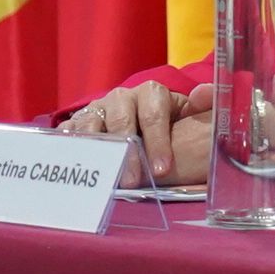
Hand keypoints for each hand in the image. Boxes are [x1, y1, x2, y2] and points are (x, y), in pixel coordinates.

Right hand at [64, 80, 214, 184]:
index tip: (162, 169)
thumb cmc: (169, 119)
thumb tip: (204, 93)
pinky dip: (70, 145)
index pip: (153, 115)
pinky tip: (73, 162)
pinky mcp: (79, 120)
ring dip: (98, 152)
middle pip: (121, 122)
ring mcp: (98, 108)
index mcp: (151, 92)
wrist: (142, 114)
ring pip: (92, 126)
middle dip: (128, 154)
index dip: (157, 142)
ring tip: (104, 176)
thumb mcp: (189, 111)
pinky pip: (70, 131)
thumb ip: (202, 105)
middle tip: (132, 181)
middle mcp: (122, 97)